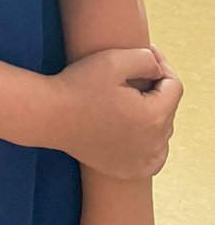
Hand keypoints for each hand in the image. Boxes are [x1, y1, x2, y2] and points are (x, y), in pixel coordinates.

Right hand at [53, 45, 180, 178]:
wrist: (51, 117)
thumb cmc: (79, 86)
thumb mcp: (113, 60)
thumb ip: (145, 59)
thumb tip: (157, 68)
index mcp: (154, 117)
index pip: (174, 86)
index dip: (161, 65)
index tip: (143, 53)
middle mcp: (155, 144)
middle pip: (168, 108)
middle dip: (155, 88)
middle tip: (131, 74)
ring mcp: (144, 161)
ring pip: (162, 131)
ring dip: (153, 112)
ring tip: (129, 97)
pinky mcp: (132, 170)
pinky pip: (154, 153)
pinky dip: (150, 139)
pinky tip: (132, 125)